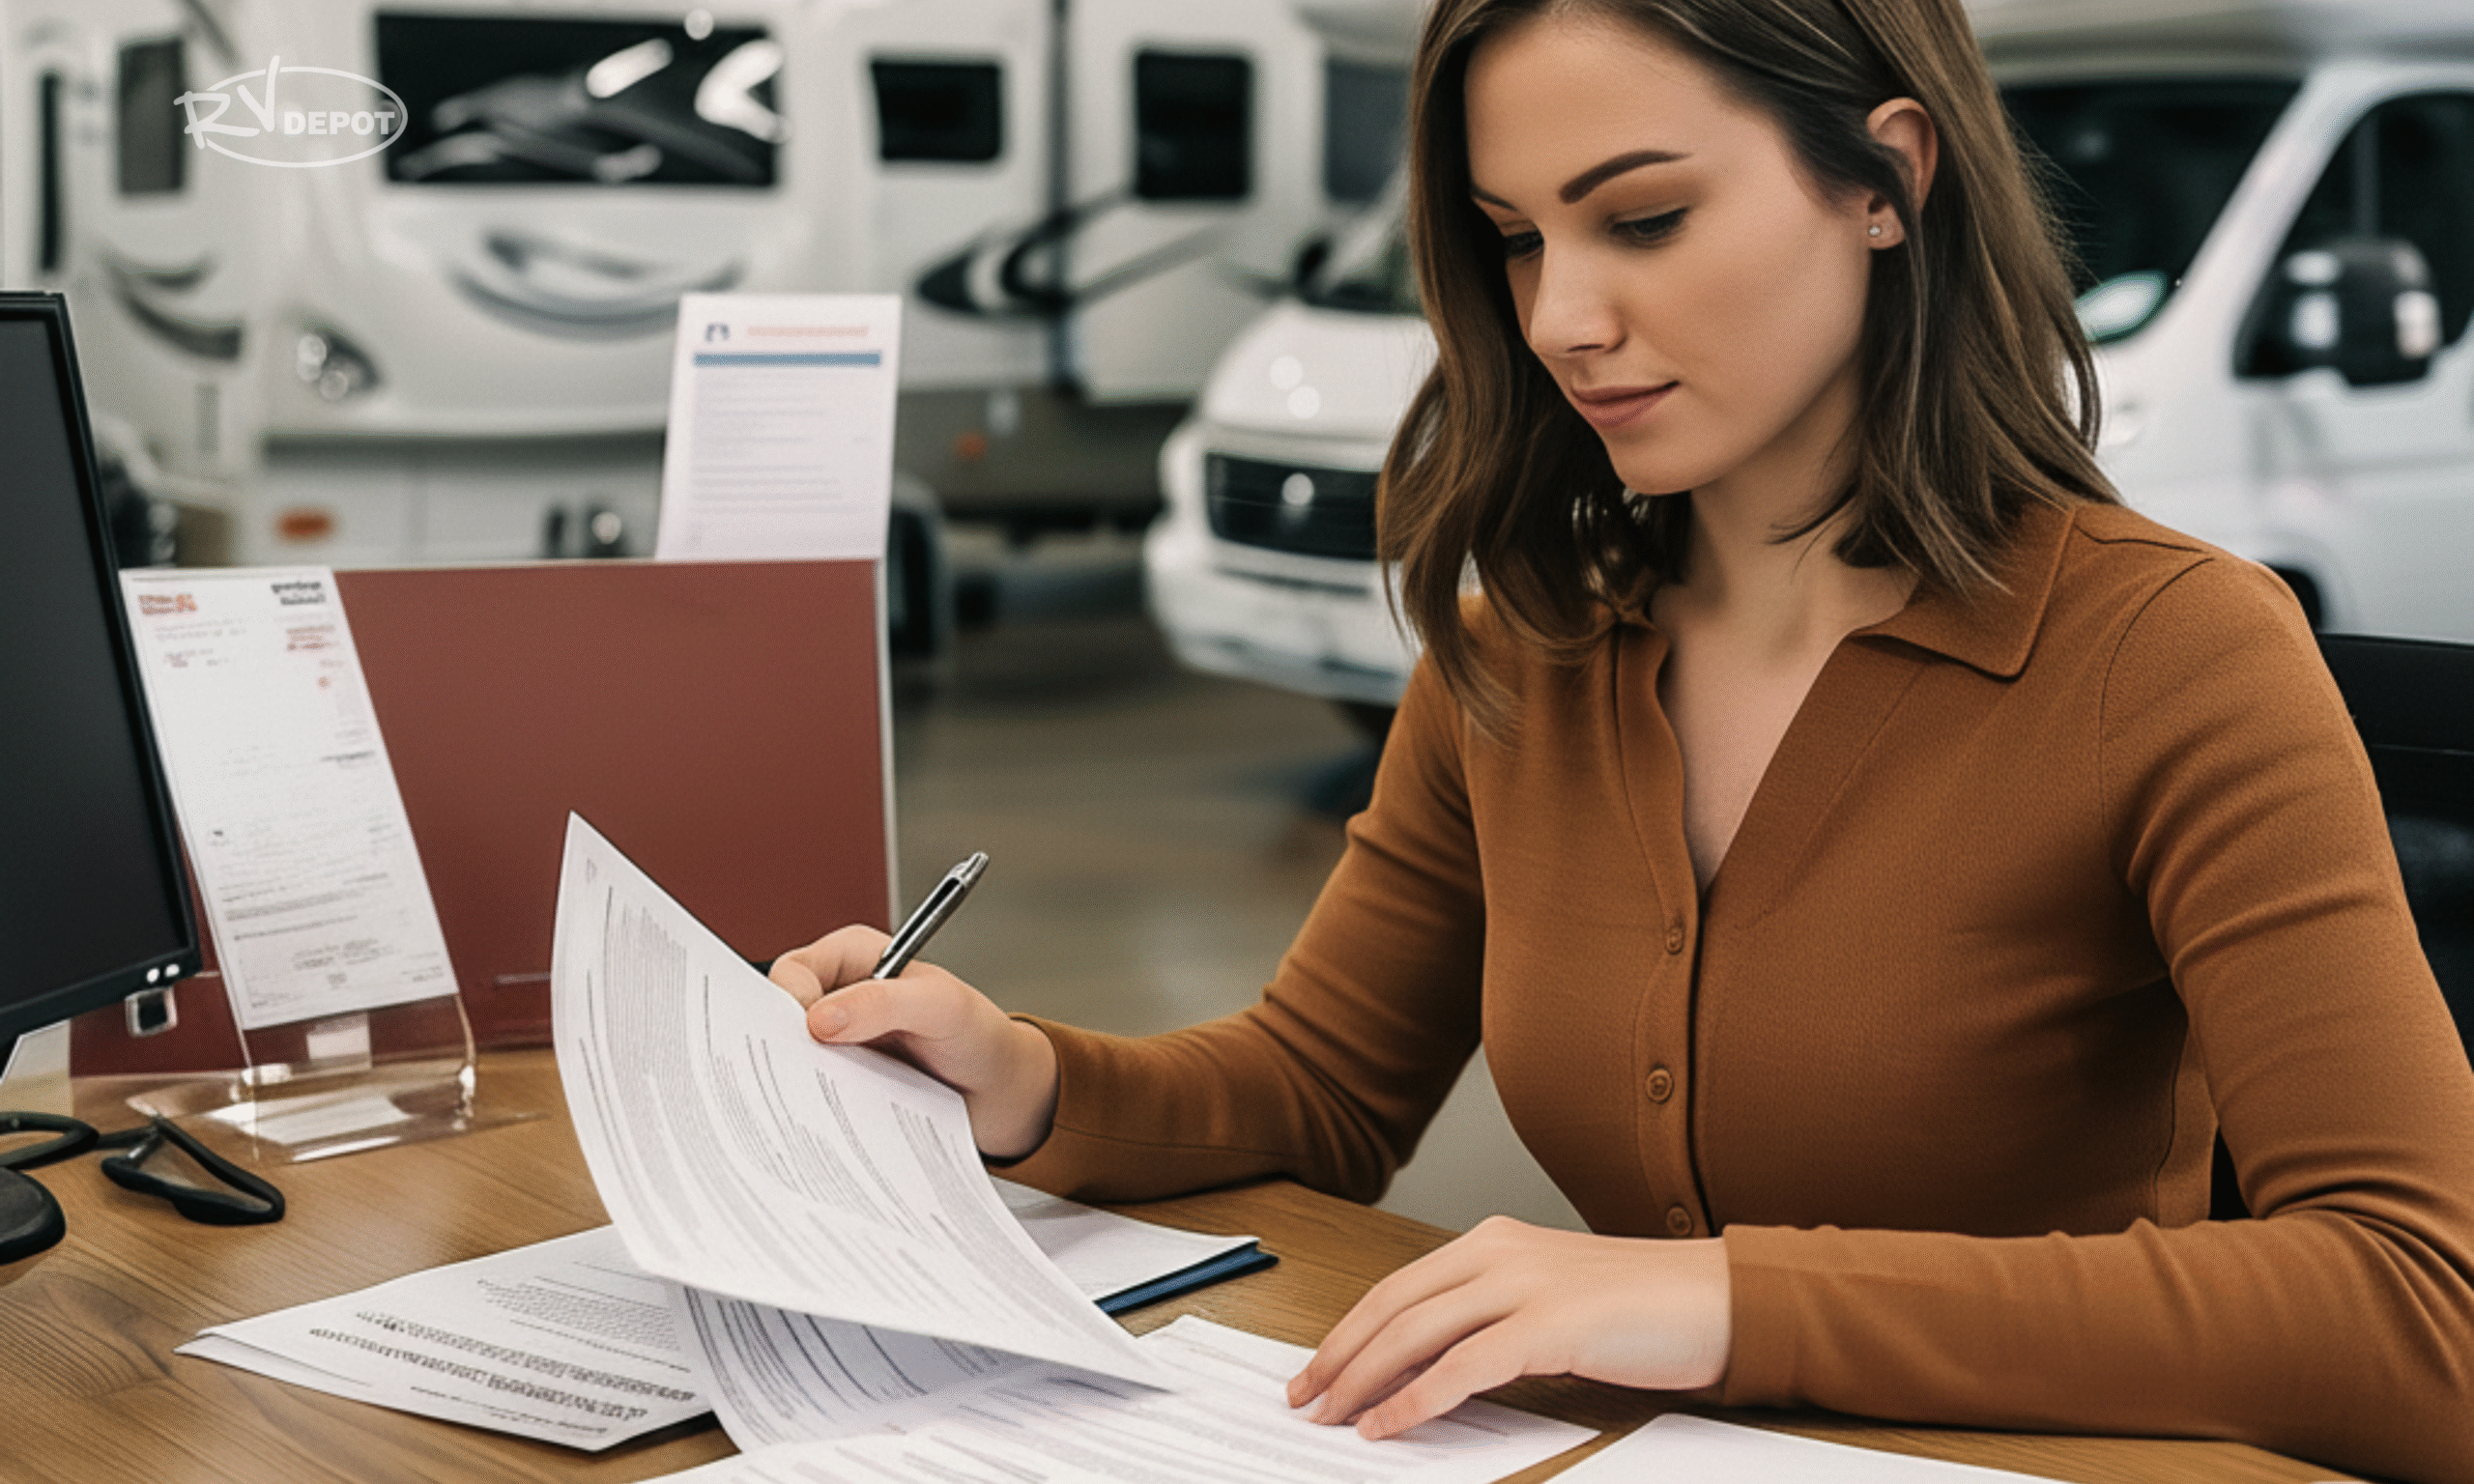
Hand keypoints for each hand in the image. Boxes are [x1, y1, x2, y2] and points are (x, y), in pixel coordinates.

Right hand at [769, 926, 1059, 1160]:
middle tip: (798, 1078)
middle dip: (783, 1048)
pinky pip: (809, 1095)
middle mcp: (838, 996)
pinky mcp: (840, 1082)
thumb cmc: (977, 1034)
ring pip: (790, 1061)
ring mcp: (836, 1042)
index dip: (789, 1003)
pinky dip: (814, 1109)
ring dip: (798, 1083)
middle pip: (780, 1018)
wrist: (999, 1091)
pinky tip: (830, 1124)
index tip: (807, 1036)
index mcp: (853, 957)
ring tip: (819, 1104)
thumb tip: (820, 1019)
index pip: (793, 971)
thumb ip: (886, 1002)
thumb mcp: (941, 1007)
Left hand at [1284, 1217, 1731, 1438]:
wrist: (1722, 1300)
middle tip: (1303, 1397)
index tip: (1316, 1368)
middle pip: (1392, 1305)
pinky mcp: (1553, 1325)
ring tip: (1332, 1417)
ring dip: (1364, 1379)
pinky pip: (1464, 1367)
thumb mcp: (1550, 1302)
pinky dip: (1416, 1398)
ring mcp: (1525, 1284)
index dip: (1349, 1329)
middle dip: (1339, 1355)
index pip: (1398, 1285)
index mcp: (1495, 1241)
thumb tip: (1423, 1369)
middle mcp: (1500, 1252)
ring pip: (1415, 1333)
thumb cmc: (1644, 1308)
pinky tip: (1388, 1424)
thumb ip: (1490, 1321)